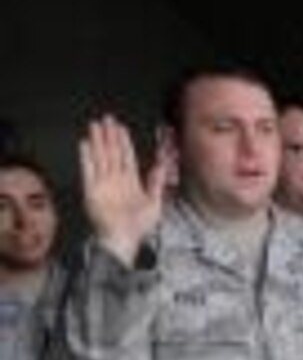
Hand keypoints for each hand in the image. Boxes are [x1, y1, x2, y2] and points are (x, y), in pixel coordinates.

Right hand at [78, 116, 166, 264]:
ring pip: (100, 158)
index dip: (124, 142)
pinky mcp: (92, 191)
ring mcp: (103, 184)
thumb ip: (156, 183)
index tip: (121, 128)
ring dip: (97, 142)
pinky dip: (87, 158)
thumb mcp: (154, 204)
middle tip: (107, 119)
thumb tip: (161, 165)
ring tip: (94, 126)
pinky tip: (85, 145)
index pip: (127, 157)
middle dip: (109, 136)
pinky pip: (88, 171)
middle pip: (112, 153)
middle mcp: (116, 180)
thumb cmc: (139, 226)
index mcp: (132, 183)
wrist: (124, 240)